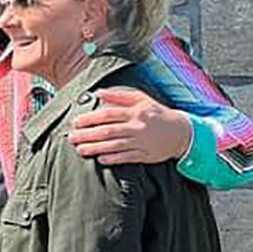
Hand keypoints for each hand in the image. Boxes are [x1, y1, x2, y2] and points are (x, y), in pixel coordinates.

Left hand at [68, 87, 190, 164]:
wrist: (181, 132)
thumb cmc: (157, 114)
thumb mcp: (141, 99)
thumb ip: (118, 96)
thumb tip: (98, 92)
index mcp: (135, 112)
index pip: (108, 114)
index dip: (90, 119)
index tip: (76, 122)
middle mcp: (137, 127)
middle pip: (108, 131)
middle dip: (87, 135)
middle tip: (72, 137)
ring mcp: (141, 142)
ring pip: (114, 145)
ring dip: (96, 148)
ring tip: (80, 149)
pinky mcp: (145, 155)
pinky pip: (126, 157)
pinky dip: (113, 158)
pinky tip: (100, 159)